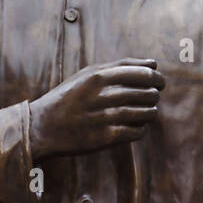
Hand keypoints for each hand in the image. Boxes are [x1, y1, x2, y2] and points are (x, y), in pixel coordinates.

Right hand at [27, 58, 164, 159]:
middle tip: (151, 97)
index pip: (144, 73)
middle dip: (155, 95)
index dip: (157, 78)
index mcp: (99, 76)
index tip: (159, 82)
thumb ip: (120, 66)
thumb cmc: (70, 97)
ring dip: (150, 112)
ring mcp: (106, 118)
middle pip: (148, 93)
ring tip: (144, 112)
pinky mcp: (106, 138)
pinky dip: (141, 128)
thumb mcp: (88, 74)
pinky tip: (134, 126)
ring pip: (147, 113)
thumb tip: (154, 64)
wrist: (43, 127)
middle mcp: (103, 96)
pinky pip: (138, 132)